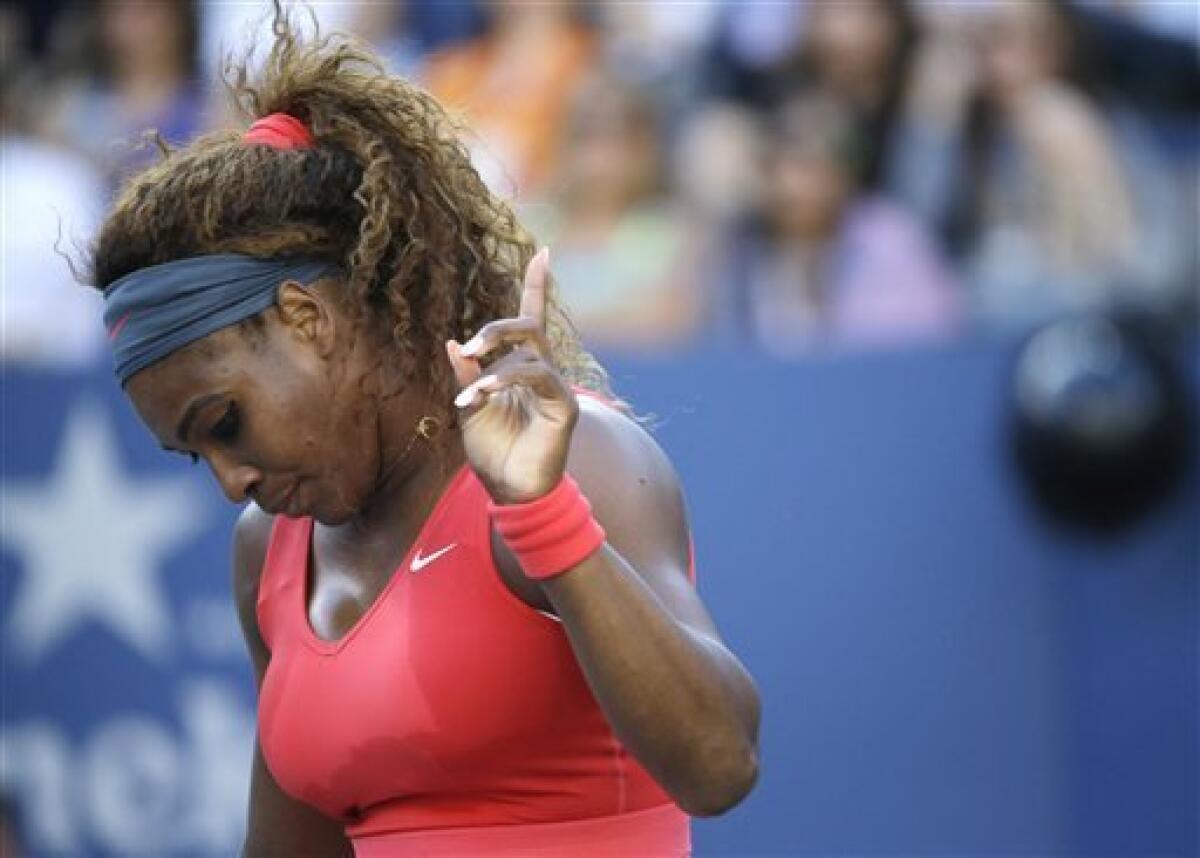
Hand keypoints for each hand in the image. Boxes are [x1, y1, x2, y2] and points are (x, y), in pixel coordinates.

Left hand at [446, 248, 578, 504]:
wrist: (509, 492)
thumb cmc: (492, 451)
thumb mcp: (468, 407)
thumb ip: (465, 373)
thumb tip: (453, 342)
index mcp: (521, 367)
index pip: (532, 318)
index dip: (537, 285)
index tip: (543, 250)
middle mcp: (542, 371)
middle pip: (529, 325)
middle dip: (496, 327)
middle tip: (469, 347)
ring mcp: (555, 387)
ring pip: (529, 350)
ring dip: (491, 365)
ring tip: (468, 395)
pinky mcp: (564, 405)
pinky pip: (536, 375)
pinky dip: (502, 380)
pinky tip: (480, 396)